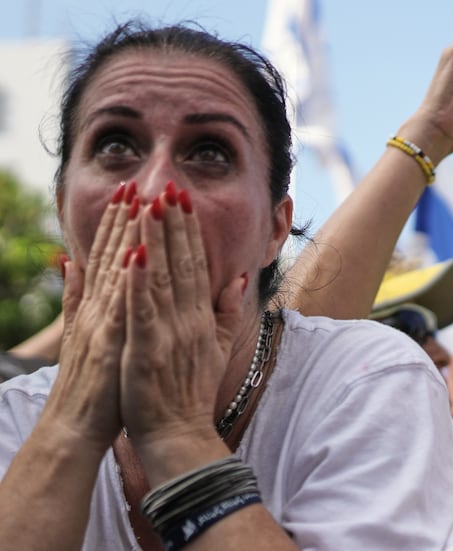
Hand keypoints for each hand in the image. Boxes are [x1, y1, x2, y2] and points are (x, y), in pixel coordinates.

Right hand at [44, 183, 138, 447]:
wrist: (77, 427)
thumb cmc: (91, 383)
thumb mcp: (81, 334)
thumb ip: (75, 297)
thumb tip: (69, 262)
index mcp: (99, 307)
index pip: (112, 258)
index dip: (121, 225)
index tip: (134, 193)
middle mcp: (98, 310)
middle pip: (112, 257)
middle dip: (125, 220)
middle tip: (138, 183)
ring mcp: (101, 324)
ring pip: (115, 273)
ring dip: (126, 238)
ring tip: (139, 205)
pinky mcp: (108, 343)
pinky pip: (119, 307)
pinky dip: (126, 282)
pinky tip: (134, 255)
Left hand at [120, 187, 244, 452]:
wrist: (180, 433)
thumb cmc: (191, 394)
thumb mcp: (217, 348)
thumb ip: (226, 312)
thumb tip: (237, 278)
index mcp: (202, 317)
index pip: (197, 265)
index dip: (189, 232)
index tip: (183, 200)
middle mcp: (189, 319)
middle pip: (182, 263)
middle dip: (175, 224)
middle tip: (170, 187)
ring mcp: (170, 332)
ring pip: (163, 278)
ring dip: (156, 240)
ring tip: (149, 206)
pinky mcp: (148, 348)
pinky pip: (144, 309)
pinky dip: (140, 282)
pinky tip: (135, 254)